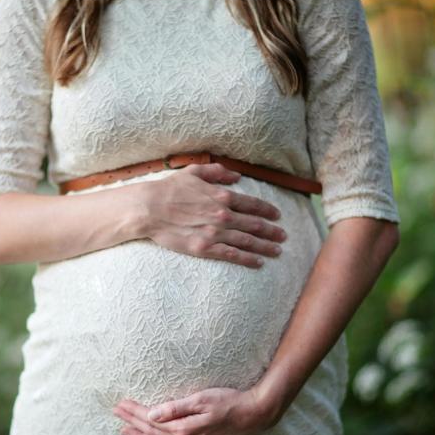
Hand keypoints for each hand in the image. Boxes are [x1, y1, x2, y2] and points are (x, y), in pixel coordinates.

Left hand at [112, 386, 276, 434]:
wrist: (253, 415)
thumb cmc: (229, 401)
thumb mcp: (201, 399)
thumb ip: (175, 408)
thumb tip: (151, 414)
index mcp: (184, 429)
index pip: (151, 419)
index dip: (134, 411)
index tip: (120, 404)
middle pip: (152, 432)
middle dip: (132, 422)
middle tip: (116, 413)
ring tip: (124, 431)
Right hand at [136, 163, 287, 268]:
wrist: (150, 209)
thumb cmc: (169, 189)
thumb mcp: (194, 172)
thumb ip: (217, 172)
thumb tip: (236, 176)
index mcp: (222, 196)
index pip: (252, 205)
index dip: (267, 211)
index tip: (277, 216)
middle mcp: (223, 215)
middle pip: (255, 225)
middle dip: (272, 231)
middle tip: (284, 236)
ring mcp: (216, 233)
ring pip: (248, 241)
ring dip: (265, 246)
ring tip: (277, 251)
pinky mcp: (205, 248)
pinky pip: (232, 255)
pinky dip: (248, 259)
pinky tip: (258, 262)